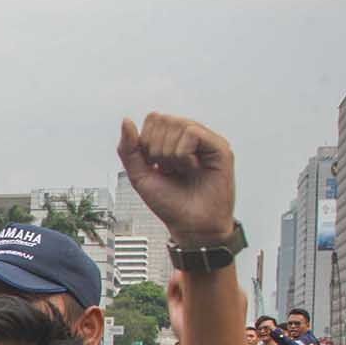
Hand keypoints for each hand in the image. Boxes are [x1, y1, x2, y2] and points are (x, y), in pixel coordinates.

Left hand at [117, 114, 235, 248]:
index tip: (155, 166)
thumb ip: (128, 149)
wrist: (190, 225)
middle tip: (168, 169)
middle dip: (156, 149)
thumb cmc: (169, 203)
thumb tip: (126, 121)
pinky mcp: (219, 147)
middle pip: (161, 119)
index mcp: (172, 140)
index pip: (152, 119)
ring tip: (180, 170)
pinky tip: (190, 167)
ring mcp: (205, 141)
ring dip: (169, 154)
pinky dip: (182, 154)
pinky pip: (192, 133)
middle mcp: (189, 137)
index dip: (146, 143)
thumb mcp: (139, 175)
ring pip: (176, 124)